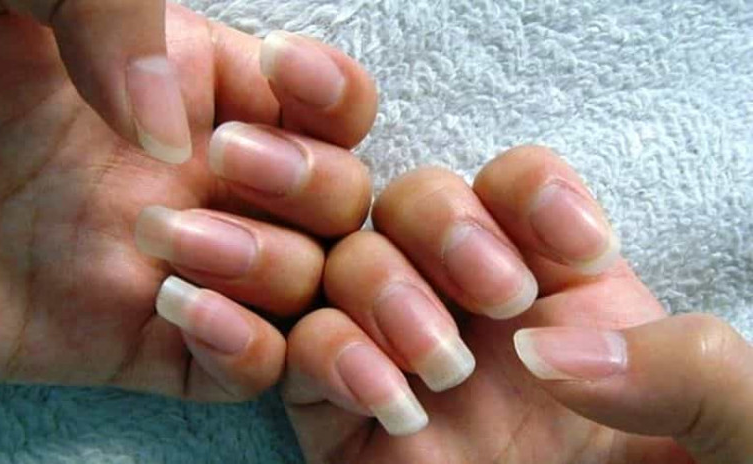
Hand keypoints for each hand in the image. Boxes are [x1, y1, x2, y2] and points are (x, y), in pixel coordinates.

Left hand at [0, 3, 375, 400]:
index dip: (334, 96)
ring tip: (170, 240)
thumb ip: (114, 11)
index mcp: (192, 85)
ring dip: (269, 268)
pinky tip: (180, 310)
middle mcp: (204, 180)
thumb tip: (183, 132)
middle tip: (226, 162)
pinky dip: (246, 351)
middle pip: (340, 203)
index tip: (281, 77)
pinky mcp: (135, 348)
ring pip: (306, 289)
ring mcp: (178, 266)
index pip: (330, 106)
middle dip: (310, 186)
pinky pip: (241, 373)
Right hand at [284, 146, 752, 462]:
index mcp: (567, 292)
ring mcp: (407, 361)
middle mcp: (475, 314)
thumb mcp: (730, 429)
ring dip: (385, 289)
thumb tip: (549, 350)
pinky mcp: (348, 422)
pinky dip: (332, 356)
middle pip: (414, 200)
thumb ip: (689, 370)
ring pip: (348, 261)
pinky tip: (398, 406)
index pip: (517, 184)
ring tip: (446, 367)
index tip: (581, 253)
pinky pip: (302, 351)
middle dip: (446, 225)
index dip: (532, 190)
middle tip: (503, 300)